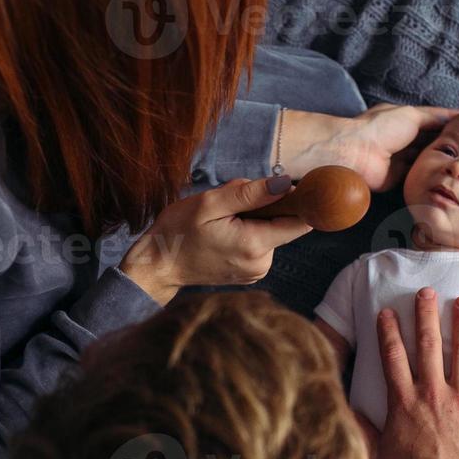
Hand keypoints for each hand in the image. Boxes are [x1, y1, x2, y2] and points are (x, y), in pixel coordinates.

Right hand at [119, 176, 311, 304]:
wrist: (158, 266)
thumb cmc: (178, 232)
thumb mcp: (210, 203)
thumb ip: (250, 194)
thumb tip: (285, 185)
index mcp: (253, 245)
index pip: (301, 223)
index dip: (300, 202)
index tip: (285, 188)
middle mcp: (261, 263)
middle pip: (284, 224)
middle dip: (265, 207)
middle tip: (231, 205)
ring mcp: (256, 271)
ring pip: (271, 233)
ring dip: (254, 220)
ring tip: (222, 222)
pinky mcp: (250, 273)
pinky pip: (260, 244)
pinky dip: (248, 233)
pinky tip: (223, 234)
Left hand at [284, 104, 458, 190]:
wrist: (356, 153)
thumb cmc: (380, 128)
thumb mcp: (412, 115)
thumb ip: (434, 117)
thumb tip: (456, 115)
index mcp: (405, 120)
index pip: (434, 121)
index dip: (452, 124)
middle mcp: (404, 139)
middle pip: (432, 142)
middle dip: (449, 144)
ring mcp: (401, 159)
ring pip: (427, 160)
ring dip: (442, 161)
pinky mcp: (399, 178)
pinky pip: (419, 177)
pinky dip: (431, 176)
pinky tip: (449, 177)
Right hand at [367, 288, 458, 458]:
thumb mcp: (381, 457)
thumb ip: (367, 431)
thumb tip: (350, 412)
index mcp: (404, 404)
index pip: (393, 359)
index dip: (388, 332)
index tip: (387, 312)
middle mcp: (432, 396)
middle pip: (427, 346)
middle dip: (425, 315)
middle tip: (426, 291)